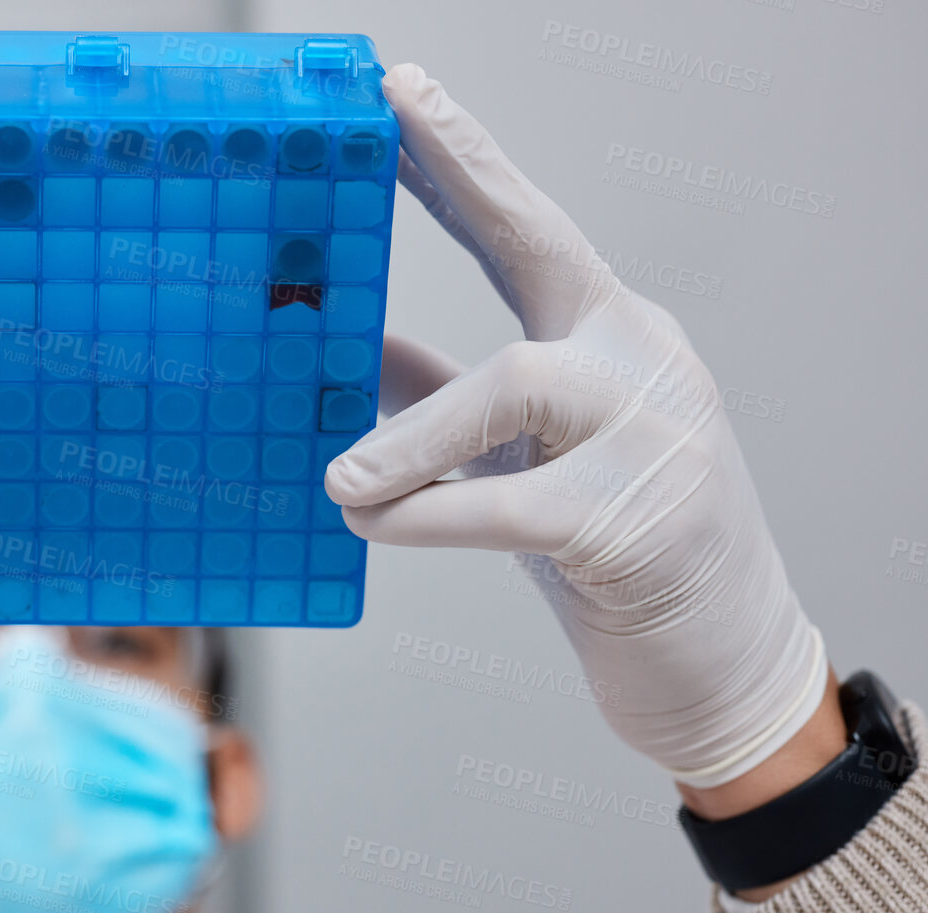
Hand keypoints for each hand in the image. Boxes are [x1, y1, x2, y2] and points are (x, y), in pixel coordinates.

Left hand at [327, 65, 826, 786]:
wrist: (724, 664)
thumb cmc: (616, 552)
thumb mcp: (526, 461)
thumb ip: (445, 404)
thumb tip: (354, 352)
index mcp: (611, 339)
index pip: (529, 231)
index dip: (462, 163)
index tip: (400, 98)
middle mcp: (642, 360)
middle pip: (545, 246)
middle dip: (464, 175)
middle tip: (389, 121)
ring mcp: (656, 432)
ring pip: (515, 384)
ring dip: (411, 433)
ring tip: (338, 477)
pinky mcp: (639, 521)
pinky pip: (509, 503)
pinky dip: (427, 512)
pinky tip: (370, 521)